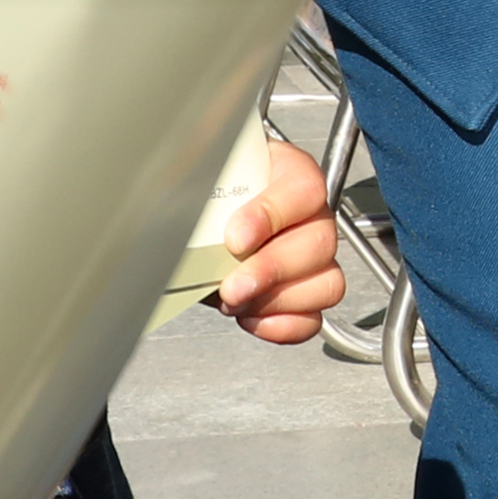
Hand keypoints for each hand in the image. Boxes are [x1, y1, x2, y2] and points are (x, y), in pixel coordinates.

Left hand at [208, 135, 344, 343]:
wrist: (206, 219)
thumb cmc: (212, 192)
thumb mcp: (201, 178)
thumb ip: (196, 184)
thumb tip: (171, 202)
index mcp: (290, 173)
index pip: (304, 188)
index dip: (272, 214)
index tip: (235, 236)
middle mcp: (310, 216)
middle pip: (320, 242)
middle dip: (270, 269)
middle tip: (231, 283)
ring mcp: (314, 259)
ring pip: (326, 283)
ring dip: (277, 300)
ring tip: (235, 299)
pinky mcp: (305, 296)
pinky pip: (313, 318)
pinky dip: (282, 325)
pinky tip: (249, 316)